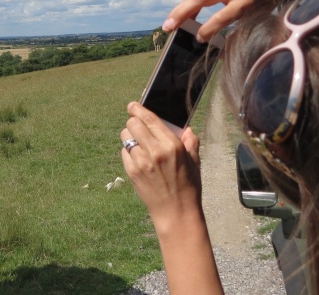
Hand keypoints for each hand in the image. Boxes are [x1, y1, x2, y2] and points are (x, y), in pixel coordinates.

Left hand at [120, 102, 202, 235]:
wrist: (176, 212)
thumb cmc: (188, 187)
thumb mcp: (195, 163)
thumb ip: (191, 143)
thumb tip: (187, 129)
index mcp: (172, 145)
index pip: (150, 119)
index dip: (138, 109)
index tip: (133, 105)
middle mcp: (155, 151)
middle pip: (133, 124)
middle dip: (133, 121)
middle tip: (136, 124)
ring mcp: (141, 162)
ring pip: (125, 136)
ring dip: (129, 135)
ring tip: (137, 141)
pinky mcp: (132, 172)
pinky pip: (123, 152)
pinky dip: (128, 151)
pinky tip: (137, 157)